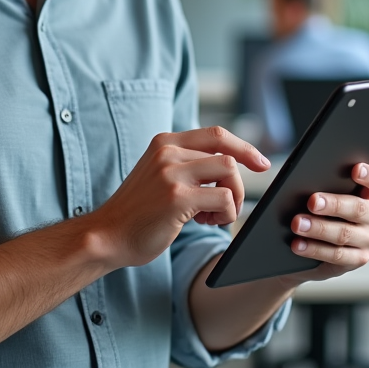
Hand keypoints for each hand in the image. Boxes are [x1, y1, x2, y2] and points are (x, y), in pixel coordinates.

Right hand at [88, 127, 270, 268]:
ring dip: (232, 198)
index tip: (261, 162)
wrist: (107, 235)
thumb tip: (227, 165)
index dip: (243, 146)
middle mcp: (167, 151)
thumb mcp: (159, 175)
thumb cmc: (138, 212)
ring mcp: (171, 172)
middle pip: (226, 154)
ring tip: (211, 215)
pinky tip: (204, 222)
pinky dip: (225, 213)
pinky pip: (224, 198)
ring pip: (228, 172)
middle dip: (238, 182)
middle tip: (233, 204)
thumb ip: (186, 164)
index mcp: (164, 142)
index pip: (215, 133)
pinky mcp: (177, 196)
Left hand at [284, 163, 368, 281]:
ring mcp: (368, 239)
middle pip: (359, 208)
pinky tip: (297, 244)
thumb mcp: (312, 190)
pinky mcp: (357, 259)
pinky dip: (315, 249)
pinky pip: (337, 255)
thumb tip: (281, 166)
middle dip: (334, 204)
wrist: (304, 245)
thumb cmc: (311, 207)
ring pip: (345, 233)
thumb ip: (307, 177)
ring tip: (297, 223)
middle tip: (312, 202)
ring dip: (319, 228)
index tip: (356, 169)